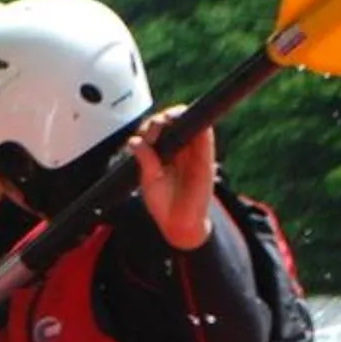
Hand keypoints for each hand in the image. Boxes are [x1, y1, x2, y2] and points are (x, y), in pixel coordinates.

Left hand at [130, 103, 216, 250]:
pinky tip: (192, 123)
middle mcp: (177, 151)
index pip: (157, 132)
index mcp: (162, 154)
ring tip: (171, 119)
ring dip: (181, 118)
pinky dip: (201, 129)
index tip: (145, 131)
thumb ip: (145, 161)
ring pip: (190, 126)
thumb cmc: (163, 204)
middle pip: (173, 124)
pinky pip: (206, 139)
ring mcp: (192, 153)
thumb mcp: (149, 181)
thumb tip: (134, 141)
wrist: (180, 224)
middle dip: (165, 118)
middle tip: (159, 123)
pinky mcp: (206, 160)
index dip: (151, 126)